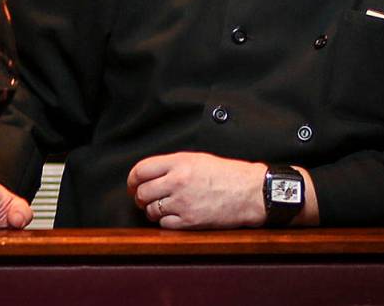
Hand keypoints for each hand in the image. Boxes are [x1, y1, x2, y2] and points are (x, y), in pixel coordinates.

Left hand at [126, 152, 268, 228]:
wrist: (250, 192)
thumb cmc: (227, 174)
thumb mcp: (197, 159)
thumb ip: (172, 165)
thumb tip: (149, 174)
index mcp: (178, 162)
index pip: (141, 170)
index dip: (132, 179)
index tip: (132, 185)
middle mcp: (177, 181)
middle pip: (142, 192)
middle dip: (139, 197)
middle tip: (143, 199)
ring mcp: (183, 202)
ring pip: (151, 210)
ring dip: (152, 211)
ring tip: (162, 208)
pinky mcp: (190, 221)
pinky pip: (164, 224)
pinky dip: (166, 222)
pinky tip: (174, 216)